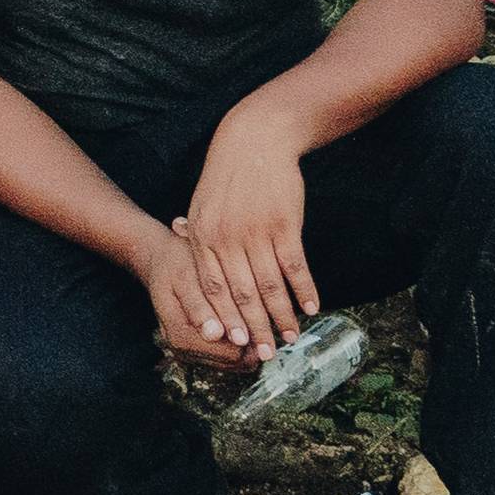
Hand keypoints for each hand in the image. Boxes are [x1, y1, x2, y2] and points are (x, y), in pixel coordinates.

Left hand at [159, 127, 323, 367]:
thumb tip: (181, 245)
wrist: (256, 139)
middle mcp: (227, 239)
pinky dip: (305, 289)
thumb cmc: (228, 175)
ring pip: (270, 285)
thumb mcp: (202, 202)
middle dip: (255, 328)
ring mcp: (256, 232)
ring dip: (283, 315)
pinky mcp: (283, 223)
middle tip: (267, 354)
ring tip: (292, 336)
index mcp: (203, 237)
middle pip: (242, 295)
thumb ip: (195, 231)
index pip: (213, 291)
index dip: (225, 320)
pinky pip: (295, 265)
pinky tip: (312, 307)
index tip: (235, 346)